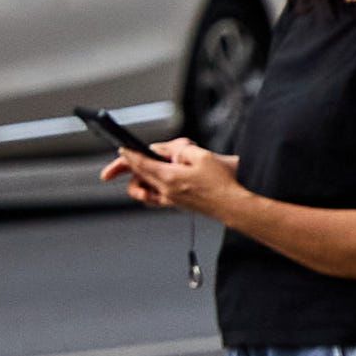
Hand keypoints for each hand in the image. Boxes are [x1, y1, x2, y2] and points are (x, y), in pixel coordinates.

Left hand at [108, 138, 239, 220]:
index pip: (140, 163)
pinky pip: (153, 199)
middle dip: (126, 167)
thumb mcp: (202, 156)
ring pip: (141, 190)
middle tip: (121, 161)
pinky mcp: (175, 205)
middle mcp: (165, 191)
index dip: (128, 155)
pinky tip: (154, 185)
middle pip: (136, 177)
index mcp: (169, 177)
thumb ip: (179, 149)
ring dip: (137, 179)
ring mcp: (169, 200)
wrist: (234, 206)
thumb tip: (165, 149)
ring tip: (142, 170)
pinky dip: (147, 191)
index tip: (122, 149)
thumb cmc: (223, 183)